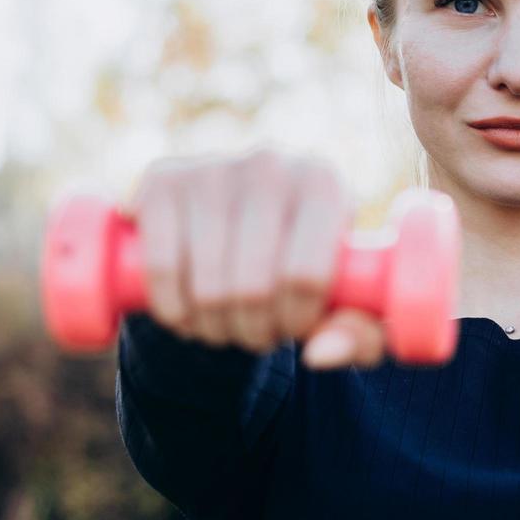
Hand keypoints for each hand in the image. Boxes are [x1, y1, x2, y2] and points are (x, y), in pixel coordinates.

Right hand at [124, 147, 387, 367]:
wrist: (240, 210)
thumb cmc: (305, 261)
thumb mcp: (345, 298)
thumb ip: (357, 334)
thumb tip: (318, 355)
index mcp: (324, 184)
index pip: (305, 276)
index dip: (295, 321)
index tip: (293, 329)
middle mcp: (269, 165)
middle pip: (253, 287)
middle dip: (253, 331)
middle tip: (257, 335)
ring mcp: (211, 168)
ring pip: (207, 286)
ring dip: (214, 328)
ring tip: (226, 328)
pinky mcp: (162, 178)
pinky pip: (161, 268)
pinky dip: (172, 310)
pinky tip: (187, 315)